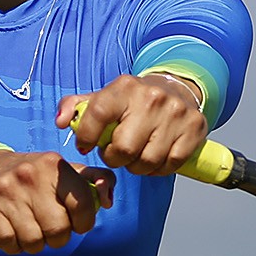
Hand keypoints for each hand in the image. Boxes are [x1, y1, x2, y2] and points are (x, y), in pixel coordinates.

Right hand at [0, 149, 115, 254]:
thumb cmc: (34, 176)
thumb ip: (96, 180)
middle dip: (57, 237)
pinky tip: (12, 232)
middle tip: (49, 228)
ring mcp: (5, 190)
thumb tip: (107, 198)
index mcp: (54, 165)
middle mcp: (30, 175)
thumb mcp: (65, 171)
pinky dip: (14, 246)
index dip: (83, 223)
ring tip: (29, 229)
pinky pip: (9, 244)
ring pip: (33, 241)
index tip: (75, 223)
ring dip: (34, 244)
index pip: (83, 205)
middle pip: (58, 230)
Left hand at [56, 73, 206, 175]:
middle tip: (117, 153)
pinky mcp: (194, 128)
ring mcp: (175, 113)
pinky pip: (170, 165)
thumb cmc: (132, 102)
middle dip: (115, 158)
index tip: (86, 145)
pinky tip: (155, 157)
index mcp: (124, 87)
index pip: (97, 114)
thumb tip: (60, 121)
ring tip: (135, 155)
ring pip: (147, 161)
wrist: (176, 90)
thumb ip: (74, 107)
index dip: (87, 136)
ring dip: (136, 167)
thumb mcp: (103, 98)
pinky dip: (159, 169)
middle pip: (123, 148)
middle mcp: (152, 97)